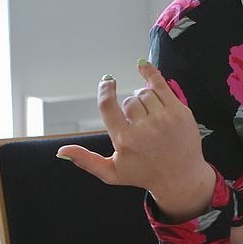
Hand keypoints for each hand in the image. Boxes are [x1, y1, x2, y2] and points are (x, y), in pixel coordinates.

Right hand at [57, 60, 215, 221]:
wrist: (181, 177)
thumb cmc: (146, 174)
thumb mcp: (112, 172)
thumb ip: (86, 160)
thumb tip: (61, 151)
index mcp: (125, 140)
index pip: (108, 106)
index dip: (105, 90)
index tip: (106, 82)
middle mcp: (145, 128)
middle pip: (129, 101)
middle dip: (129, 107)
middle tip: (137, 121)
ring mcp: (164, 118)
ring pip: (145, 92)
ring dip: (143, 98)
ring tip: (148, 114)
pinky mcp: (180, 112)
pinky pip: (162, 85)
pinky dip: (151, 73)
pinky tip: (142, 66)